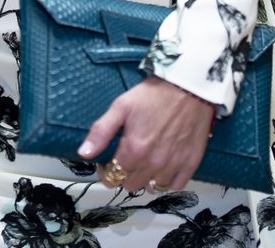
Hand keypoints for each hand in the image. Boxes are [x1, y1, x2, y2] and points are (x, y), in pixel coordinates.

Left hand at [78, 76, 215, 192]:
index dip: (106, 170)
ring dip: (146, 177)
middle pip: (131, 185)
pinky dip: (167, 180)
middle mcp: (152, 165)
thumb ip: (101, 132)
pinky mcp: (190, 165)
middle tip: (129, 156)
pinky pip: (175, 186)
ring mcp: (173, 167)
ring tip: (146, 159)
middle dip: (125, 174)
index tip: (109, 159)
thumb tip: (84, 154)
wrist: (188, 87)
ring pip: (152, 187)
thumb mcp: (121, 107)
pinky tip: (164, 165)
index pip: (112, 178)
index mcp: (133, 152)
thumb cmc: (152, 95)